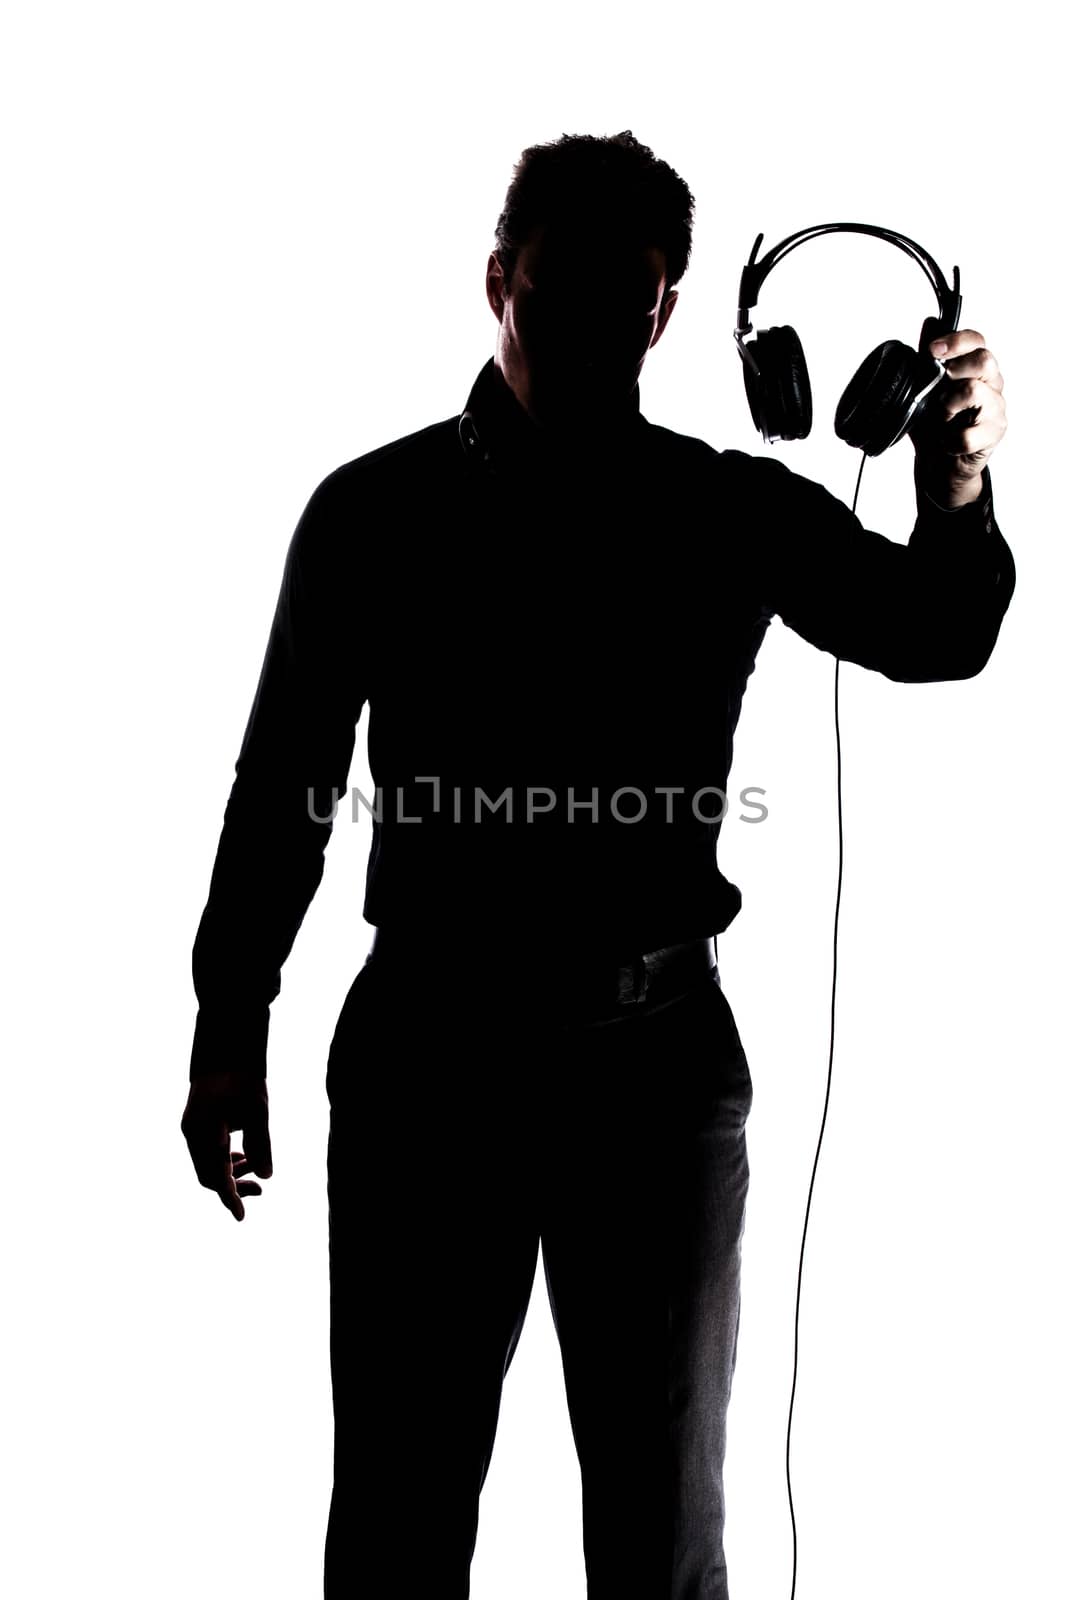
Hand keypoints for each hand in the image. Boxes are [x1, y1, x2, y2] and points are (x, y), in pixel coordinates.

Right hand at [181, 1071, 272, 1221]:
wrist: (224, 1052)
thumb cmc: (243, 1079)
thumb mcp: (258, 1112)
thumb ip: (261, 1146)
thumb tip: (267, 1177)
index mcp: (205, 1133)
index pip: (216, 1176)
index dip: (230, 1198)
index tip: (241, 1216)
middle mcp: (192, 1134)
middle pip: (208, 1176)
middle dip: (232, 1187)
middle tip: (259, 1190)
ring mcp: (190, 1130)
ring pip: (206, 1165)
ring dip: (228, 1173)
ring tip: (254, 1167)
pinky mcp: (193, 1125)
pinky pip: (204, 1154)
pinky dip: (222, 1160)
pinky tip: (241, 1156)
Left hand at [910, 328, 1007, 505]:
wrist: (938, 464)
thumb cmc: (934, 425)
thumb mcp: (925, 390)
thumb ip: (928, 359)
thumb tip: (930, 322)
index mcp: (976, 368)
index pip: (977, 341)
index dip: (956, 341)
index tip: (931, 349)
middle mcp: (991, 384)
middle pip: (984, 360)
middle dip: (955, 368)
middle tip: (938, 385)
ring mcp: (996, 408)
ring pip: (974, 392)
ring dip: (947, 405)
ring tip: (941, 418)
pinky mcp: (994, 434)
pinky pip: (968, 434)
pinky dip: (949, 440)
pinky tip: (946, 442)